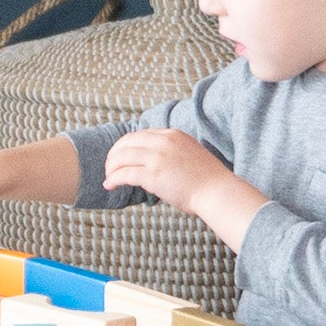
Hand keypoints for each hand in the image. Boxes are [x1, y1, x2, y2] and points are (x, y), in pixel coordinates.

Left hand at [102, 128, 267, 249]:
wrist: (217, 191)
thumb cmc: (206, 180)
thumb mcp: (188, 154)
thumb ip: (170, 152)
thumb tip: (153, 163)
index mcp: (172, 134)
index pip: (140, 134)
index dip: (125, 145)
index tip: (120, 156)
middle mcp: (163, 141)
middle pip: (126, 142)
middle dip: (113, 155)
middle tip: (109, 167)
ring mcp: (157, 157)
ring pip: (121, 157)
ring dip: (110, 167)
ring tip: (108, 177)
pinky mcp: (153, 175)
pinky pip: (124, 173)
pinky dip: (113, 179)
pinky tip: (109, 185)